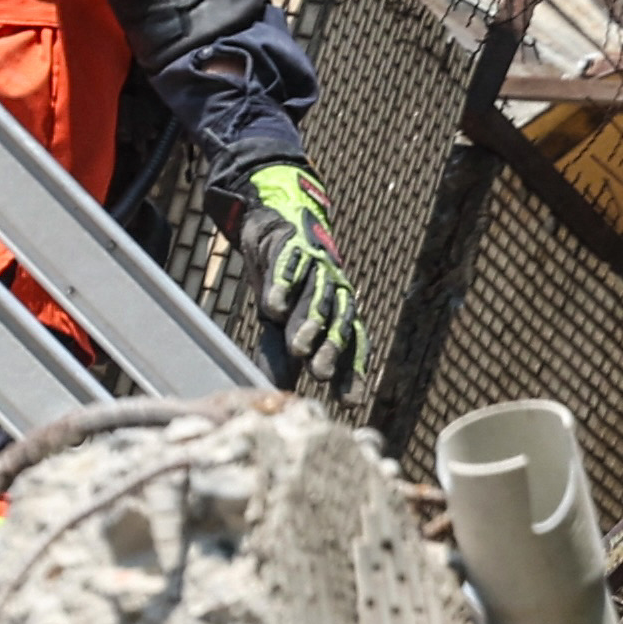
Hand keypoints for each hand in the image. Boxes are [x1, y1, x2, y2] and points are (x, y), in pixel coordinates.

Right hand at [223, 160, 362, 392]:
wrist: (270, 222)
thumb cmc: (282, 281)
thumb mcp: (279, 323)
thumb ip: (282, 355)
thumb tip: (277, 392)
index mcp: (337, 310)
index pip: (351, 344)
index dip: (352, 371)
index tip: (351, 402)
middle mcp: (332, 288)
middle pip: (338, 322)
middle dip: (330, 350)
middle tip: (320, 376)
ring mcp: (314, 265)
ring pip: (317, 295)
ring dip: (309, 322)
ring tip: (299, 349)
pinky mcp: (290, 244)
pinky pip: (289, 265)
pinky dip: (282, 285)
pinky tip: (273, 307)